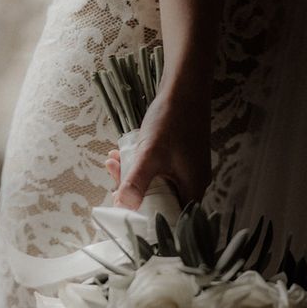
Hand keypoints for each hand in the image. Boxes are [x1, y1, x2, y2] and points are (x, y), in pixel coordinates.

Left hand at [105, 92, 211, 209]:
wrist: (184, 88)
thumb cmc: (172, 121)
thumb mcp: (150, 154)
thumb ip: (136, 182)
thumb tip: (123, 207)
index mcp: (193, 188)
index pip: (172, 217)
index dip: (148, 218)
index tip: (126, 213)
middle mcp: (194, 182)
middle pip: (162, 201)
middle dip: (134, 193)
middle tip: (113, 184)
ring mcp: (188, 168)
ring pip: (158, 183)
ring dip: (133, 176)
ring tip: (112, 163)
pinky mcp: (181, 156)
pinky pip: (159, 169)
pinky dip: (141, 165)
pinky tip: (122, 154)